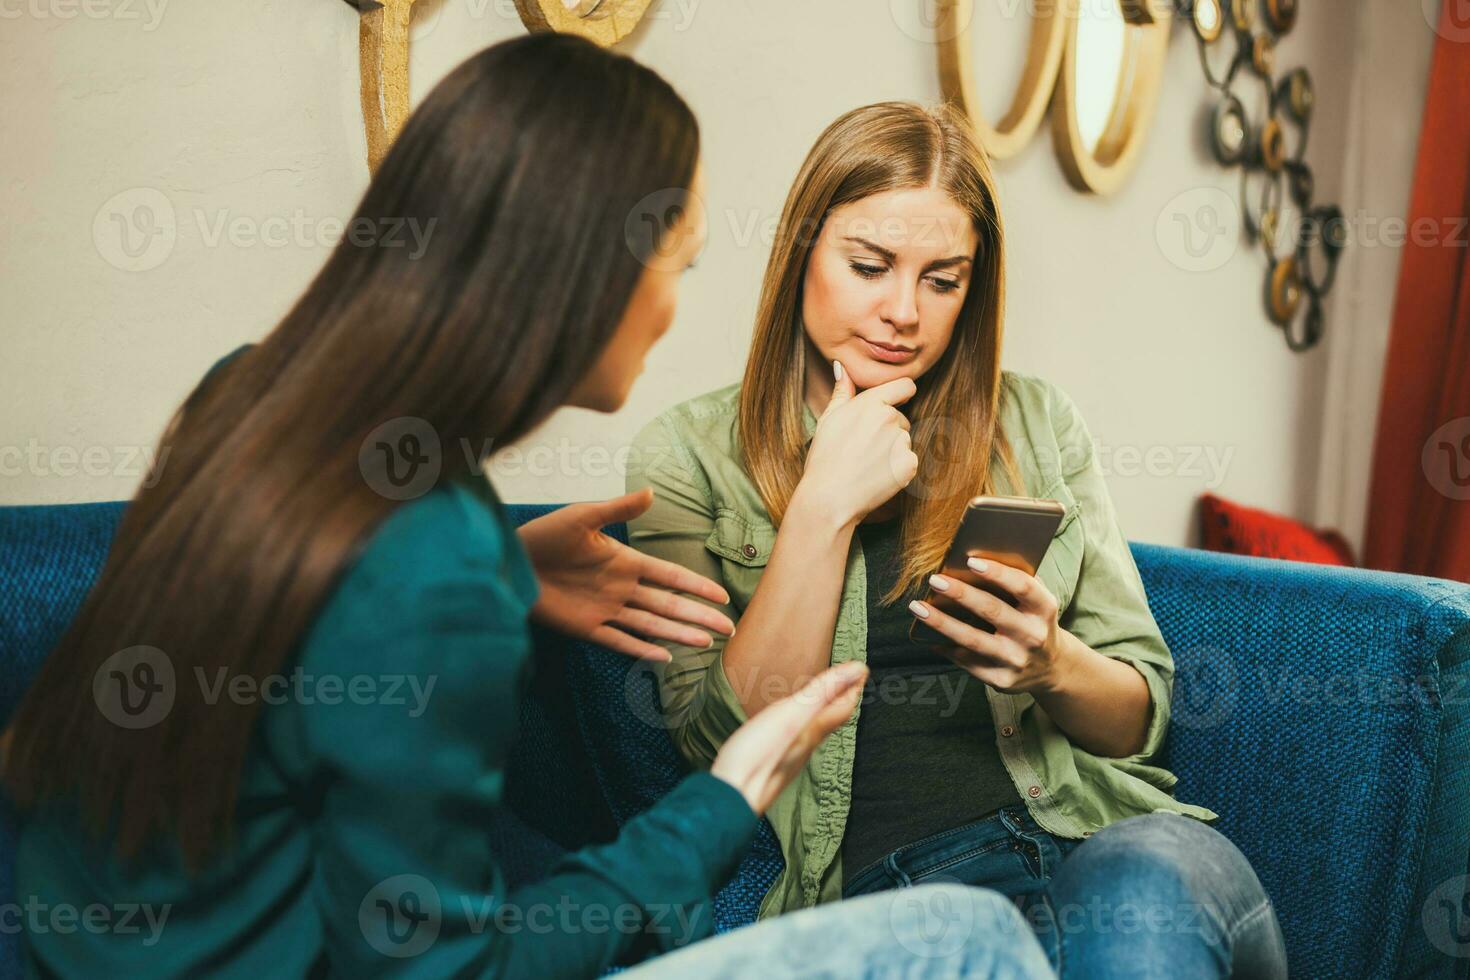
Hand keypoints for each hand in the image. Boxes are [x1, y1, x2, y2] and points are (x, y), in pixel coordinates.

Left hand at [519, 489, 734, 660]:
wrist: (511, 561)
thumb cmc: (544, 534)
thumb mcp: (583, 516)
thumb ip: (618, 509)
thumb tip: (651, 492)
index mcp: (625, 561)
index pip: (669, 575)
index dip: (696, 585)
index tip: (721, 596)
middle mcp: (621, 588)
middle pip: (669, 605)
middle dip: (698, 615)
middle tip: (728, 627)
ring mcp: (606, 610)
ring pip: (651, 625)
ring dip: (678, 633)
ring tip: (706, 643)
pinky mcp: (586, 628)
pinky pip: (619, 641)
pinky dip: (641, 650)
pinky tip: (665, 657)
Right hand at [710, 662, 867, 813]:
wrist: (732, 798)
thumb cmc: (758, 757)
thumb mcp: (793, 715)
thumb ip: (823, 692)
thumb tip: (858, 670)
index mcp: (812, 731)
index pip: (842, 707)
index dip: (853, 687)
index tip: (861, 670)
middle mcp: (804, 746)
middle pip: (830, 720)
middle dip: (839, 699)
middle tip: (845, 683)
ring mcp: (788, 758)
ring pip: (813, 732)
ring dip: (820, 712)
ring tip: (820, 699)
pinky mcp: (770, 765)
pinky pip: (795, 740)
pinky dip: (799, 726)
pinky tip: (787, 727)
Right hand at [796, 360, 918, 526]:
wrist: (829, 498)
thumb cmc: (824, 458)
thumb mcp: (829, 419)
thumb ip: (842, 391)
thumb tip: (841, 366)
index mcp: (872, 403)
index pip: (906, 386)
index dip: (901, 393)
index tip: (895, 402)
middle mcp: (891, 419)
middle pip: (901, 419)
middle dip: (888, 429)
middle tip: (862, 448)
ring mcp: (902, 443)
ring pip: (903, 441)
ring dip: (892, 450)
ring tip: (866, 464)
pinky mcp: (910, 465)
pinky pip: (908, 461)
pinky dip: (896, 469)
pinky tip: (876, 476)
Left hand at [908, 557, 1072, 694]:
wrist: (1051, 667)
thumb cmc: (1032, 621)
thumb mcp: (1035, 602)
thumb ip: (1014, 582)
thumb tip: (972, 559)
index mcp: (1043, 610)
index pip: (1022, 586)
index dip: (997, 572)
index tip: (970, 560)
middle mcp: (1033, 636)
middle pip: (992, 610)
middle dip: (960, 593)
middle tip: (935, 580)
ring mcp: (1017, 660)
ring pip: (973, 639)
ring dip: (942, 622)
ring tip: (918, 607)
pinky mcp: (1001, 680)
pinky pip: (967, 661)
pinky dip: (946, 647)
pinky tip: (928, 635)